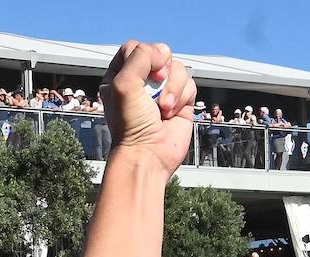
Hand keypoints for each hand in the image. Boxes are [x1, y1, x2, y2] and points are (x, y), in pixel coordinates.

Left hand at [98, 41, 195, 173]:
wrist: (148, 155)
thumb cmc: (130, 126)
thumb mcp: (124, 84)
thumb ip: (139, 57)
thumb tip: (161, 52)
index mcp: (120, 77)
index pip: (135, 48)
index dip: (144, 55)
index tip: (145, 73)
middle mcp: (141, 83)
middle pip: (160, 54)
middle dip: (161, 71)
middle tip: (155, 88)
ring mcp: (161, 92)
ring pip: (177, 68)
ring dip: (172, 87)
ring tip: (163, 108)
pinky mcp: (180, 102)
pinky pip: (189, 84)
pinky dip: (182, 97)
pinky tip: (171, 113)